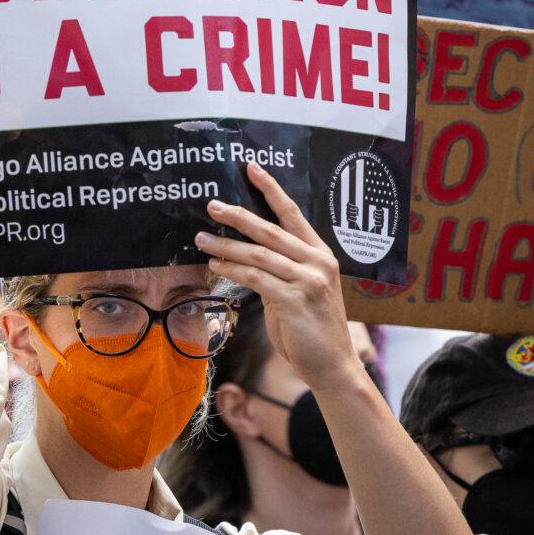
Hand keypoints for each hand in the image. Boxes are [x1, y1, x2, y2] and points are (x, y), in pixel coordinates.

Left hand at [195, 162, 359, 390]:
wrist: (332, 366)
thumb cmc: (311, 329)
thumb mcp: (299, 291)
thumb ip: (280, 271)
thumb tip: (247, 257)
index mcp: (320, 255)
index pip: (293, 214)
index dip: (271, 189)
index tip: (251, 168)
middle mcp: (318, 262)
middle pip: (271, 230)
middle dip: (238, 216)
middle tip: (212, 205)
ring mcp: (309, 280)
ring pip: (259, 254)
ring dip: (226, 246)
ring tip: (201, 239)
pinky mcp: (295, 299)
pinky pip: (256, 278)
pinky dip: (233, 270)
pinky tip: (215, 266)